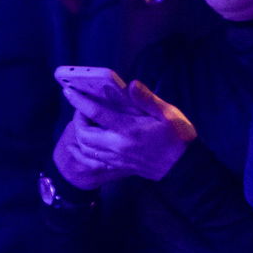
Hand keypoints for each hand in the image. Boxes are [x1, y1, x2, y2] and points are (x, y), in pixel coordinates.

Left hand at [55, 80, 197, 183]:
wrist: (184, 167)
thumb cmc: (178, 137)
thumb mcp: (168, 113)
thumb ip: (146, 99)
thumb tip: (130, 85)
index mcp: (128, 129)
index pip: (95, 113)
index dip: (79, 101)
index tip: (68, 90)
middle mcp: (118, 145)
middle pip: (84, 134)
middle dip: (77, 119)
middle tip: (82, 108)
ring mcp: (117, 157)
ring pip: (86, 148)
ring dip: (81, 134)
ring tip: (86, 121)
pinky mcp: (119, 165)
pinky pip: (94, 158)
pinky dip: (88, 148)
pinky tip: (93, 139)